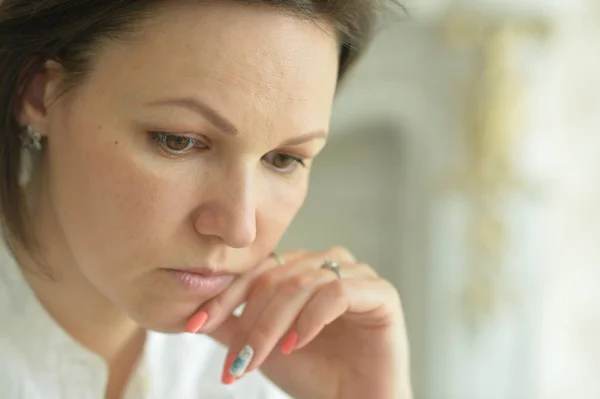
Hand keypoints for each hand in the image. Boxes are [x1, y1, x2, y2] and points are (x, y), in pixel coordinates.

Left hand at [186, 248, 412, 398]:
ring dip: (273, 325)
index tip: (194, 324)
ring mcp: (358, 275)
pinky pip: (338, 293)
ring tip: (257, 360)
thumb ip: (232, 325)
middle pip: (278, 277)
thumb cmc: (312, 374)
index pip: (257, 269)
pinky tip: (296, 345)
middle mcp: (329, 264)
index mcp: (303, 268)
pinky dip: (311, 318)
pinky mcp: (381, 294)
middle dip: (249, 322)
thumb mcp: (261, 346)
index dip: (225, 295)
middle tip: (233, 362)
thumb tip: (190, 311)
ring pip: (302, 283)